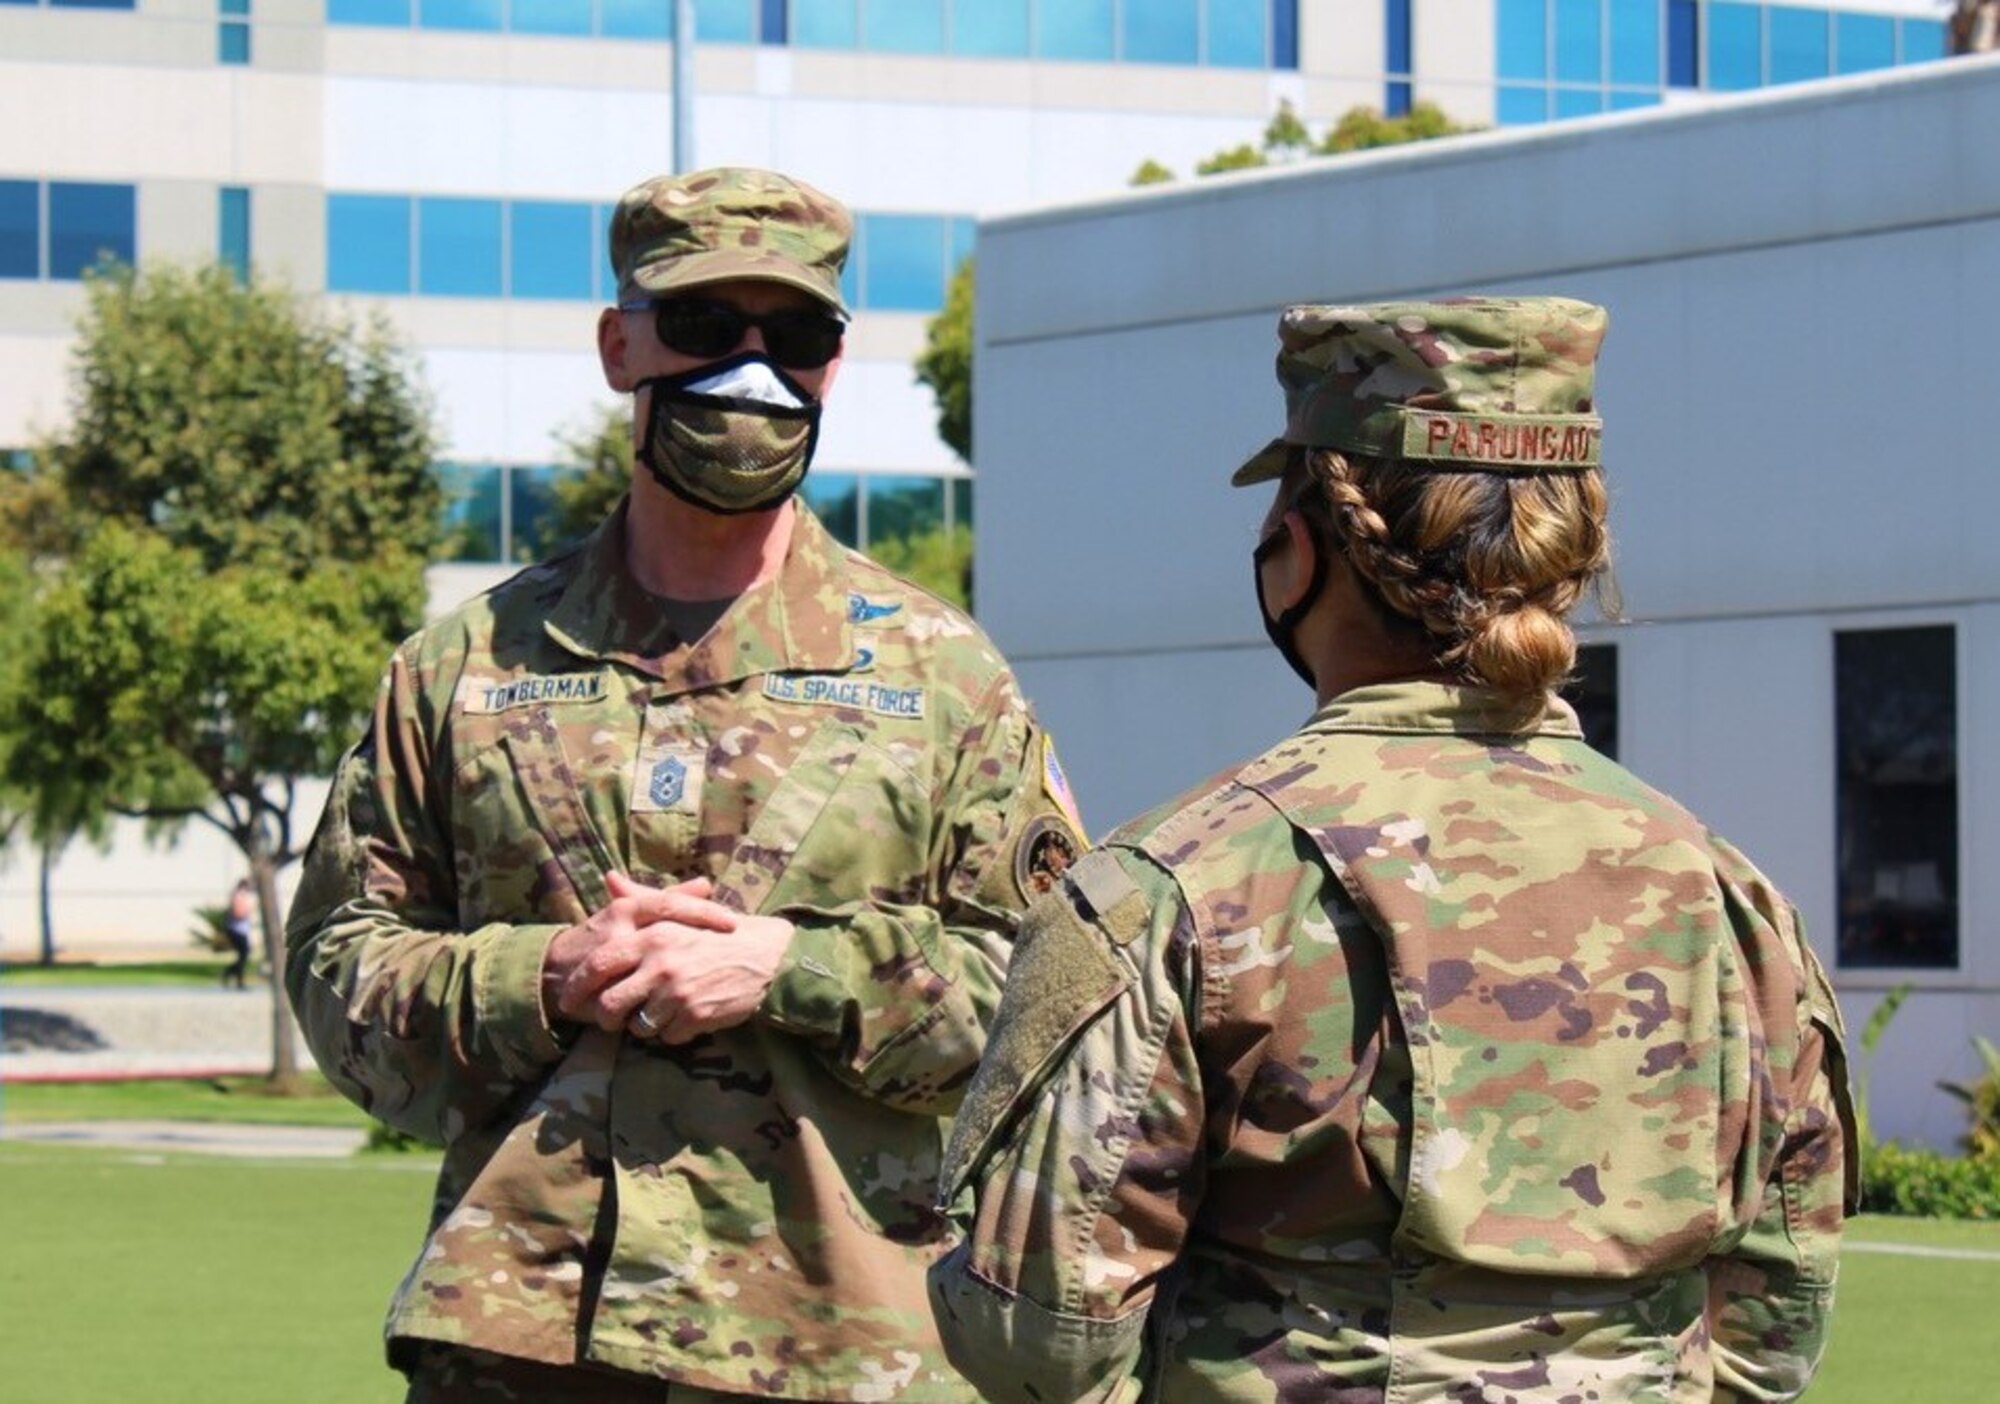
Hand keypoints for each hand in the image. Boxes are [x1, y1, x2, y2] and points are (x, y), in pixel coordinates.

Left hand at [544, 872, 795, 1043]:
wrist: (770, 957)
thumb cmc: (722, 933)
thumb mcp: (681, 913)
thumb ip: (642, 898)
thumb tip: (610, 879)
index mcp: (654, 935)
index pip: (600, 965)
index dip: (579, 987)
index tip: (569, 1001)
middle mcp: (662, 964)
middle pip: (610, 1005)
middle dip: (605, 1018)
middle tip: (610, 1020)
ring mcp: (678, 992)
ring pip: (637, 1027)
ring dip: (643, 1026)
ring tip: (660, 1013)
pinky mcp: (695, 1016)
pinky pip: (667, 1037)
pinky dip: (673, 1032)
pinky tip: (687, 1017)